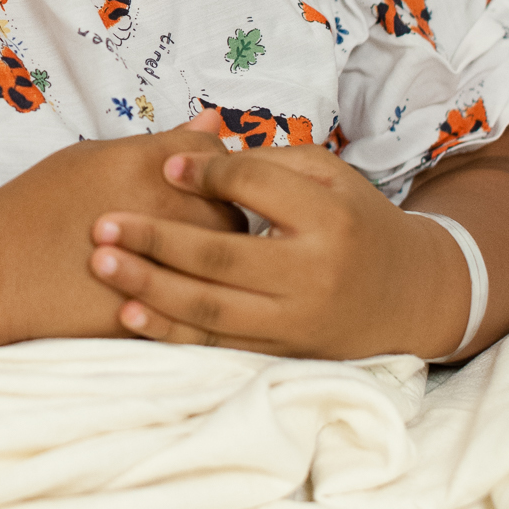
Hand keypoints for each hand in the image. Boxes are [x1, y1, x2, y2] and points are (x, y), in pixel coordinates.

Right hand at [0, 110, 244, 342]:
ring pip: (227, 254)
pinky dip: (200, 289)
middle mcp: (164, 208)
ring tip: (189, 251)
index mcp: (147, 165)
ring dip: (217, 252)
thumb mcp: (93, 156)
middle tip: (195, 217)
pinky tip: (182, 283)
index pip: (217, 156)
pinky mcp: (160, 305)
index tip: (196, 179)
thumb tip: (214, 124)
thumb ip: (161, 142)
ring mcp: (165, 261)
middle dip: (223, 208)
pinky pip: (205, 297)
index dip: (210, 168)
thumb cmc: (39, 205)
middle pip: (232, 205)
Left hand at [86, 143, 472, 360]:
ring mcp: (296, 320)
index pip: (256, 188)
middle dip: (154, 239)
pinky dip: (170, 330)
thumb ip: (267, 163)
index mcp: (329, 218)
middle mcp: (314, 273)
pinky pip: (216, 343)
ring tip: (101, 263)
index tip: (164, 162)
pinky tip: (129, 315)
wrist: (408, 295)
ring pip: (211, 307)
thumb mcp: (329, 176)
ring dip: (149, 287)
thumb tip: (192, 156)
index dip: (206, 172)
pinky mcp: (282, 351)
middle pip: (220, 256)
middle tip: (102, 223)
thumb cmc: (356, 221)